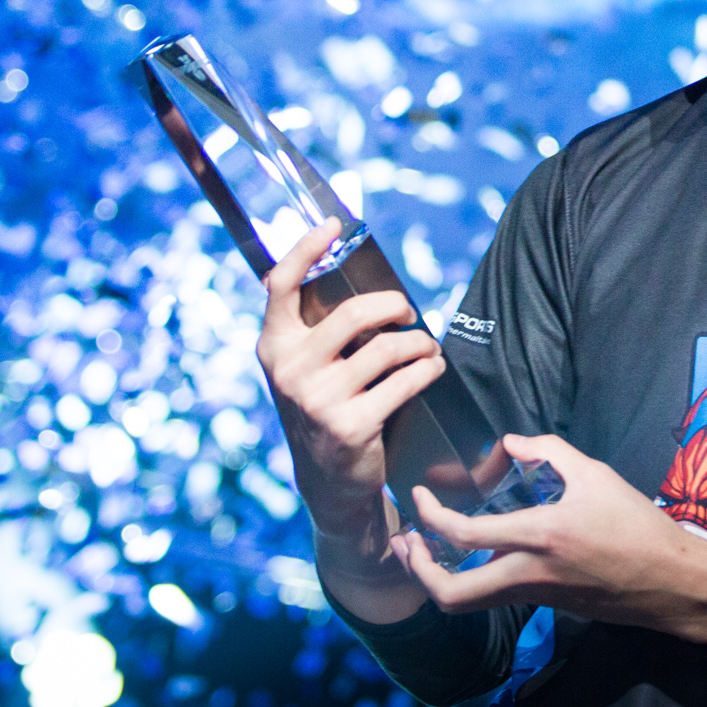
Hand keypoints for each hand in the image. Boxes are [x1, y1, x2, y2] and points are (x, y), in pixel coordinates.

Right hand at [256, 218, 445, 540]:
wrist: (327, 481)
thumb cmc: (323, 405)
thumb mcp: (302, 366)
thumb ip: (310, 326)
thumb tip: (335, 264)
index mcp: (274, 346)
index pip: (281, 285)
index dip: (305, 249)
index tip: (333, 224)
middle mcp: (289, 370)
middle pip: (352, 313)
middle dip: (393, 306)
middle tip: (408, 312)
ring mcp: (317, 400)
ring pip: (386, 348)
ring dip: (419, 343)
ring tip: (427, 346)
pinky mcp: (350, 426)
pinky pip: (404, 382)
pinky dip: (427, 369)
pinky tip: (432, 368)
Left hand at [391, 434, 706, 634]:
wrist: (670, 583)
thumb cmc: (636, 526)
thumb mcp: (595, 474)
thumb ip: (549, 450)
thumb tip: (510, 442)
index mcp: (539, 537)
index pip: (464, 536)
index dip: (430, 517)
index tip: (420, 498)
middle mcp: (529, 575)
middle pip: (451, 596)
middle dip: (417, 573)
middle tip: (406, 545)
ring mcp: (535, 597)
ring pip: (468, 604)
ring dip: (438, 580)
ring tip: (426, 551)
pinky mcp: (545, 606)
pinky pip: (495, 597)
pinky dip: (471, 578)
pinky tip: (473, 553)